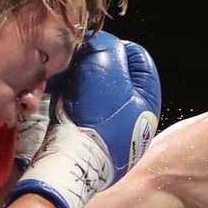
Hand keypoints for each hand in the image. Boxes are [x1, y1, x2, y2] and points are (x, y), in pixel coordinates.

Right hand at [8, 30, 160, 207]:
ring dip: (78, 82)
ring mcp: (113, 129)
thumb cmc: (95, 117)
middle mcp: (134, 115)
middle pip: (114, 72)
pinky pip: (81, 108)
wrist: (71, 165)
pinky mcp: (91, 139)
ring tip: (64, 85)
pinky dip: (70, 100)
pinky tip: (58, 101)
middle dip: (92, 66)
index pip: (138, 56)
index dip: (113, 46)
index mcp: (148, 99)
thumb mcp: (104, 69)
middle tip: (75, 67)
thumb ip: (105, 46)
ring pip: (95, 89)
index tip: (91, 50)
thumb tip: (98, 43)